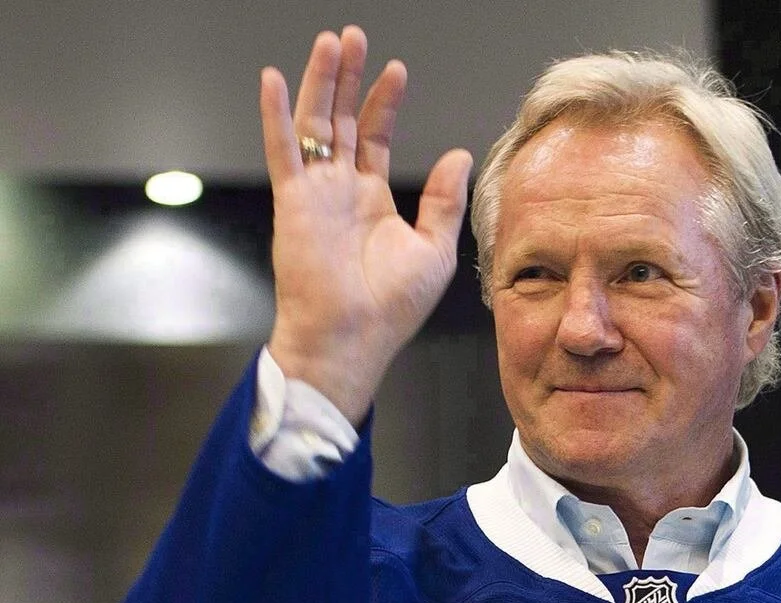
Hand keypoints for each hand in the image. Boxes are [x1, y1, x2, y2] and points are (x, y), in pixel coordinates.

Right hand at [260, 26, 471, 423]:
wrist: (352, 338)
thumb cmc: (391, 307)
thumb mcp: (433, 249)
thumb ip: (443, 199)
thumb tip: (458, 154)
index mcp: (372, 200)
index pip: (376, 137)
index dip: (385, 102)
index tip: (397, 70)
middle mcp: (340, 190)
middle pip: (344, 120)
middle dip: (349, 78)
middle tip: (354, 37)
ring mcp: (314, 193)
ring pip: (315, 124)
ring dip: (320, 82)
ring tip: (330, 42)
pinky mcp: (293, 201)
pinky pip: (282, 150)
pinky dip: (275, 115)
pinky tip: (272, 79)